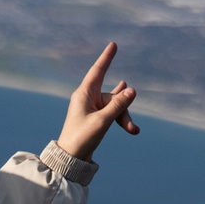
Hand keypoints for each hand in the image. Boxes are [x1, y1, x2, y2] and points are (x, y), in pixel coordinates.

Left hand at [56, 43, 139, 162]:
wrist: (70, 159)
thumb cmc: (81, 139)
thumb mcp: (102, 122)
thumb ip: (118, 106)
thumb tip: (132, 90)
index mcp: (83, 94)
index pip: (98, 71)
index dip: (106, 58)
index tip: (113, 44)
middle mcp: (87, 98)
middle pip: (113, 96)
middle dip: (124, 110)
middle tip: (132, 129)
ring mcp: (91, 108)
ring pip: (114, 106)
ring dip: (123, 118)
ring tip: (134, 131)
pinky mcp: (95, 118)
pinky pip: (111, 112)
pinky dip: (120, 117)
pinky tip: (128, 100)